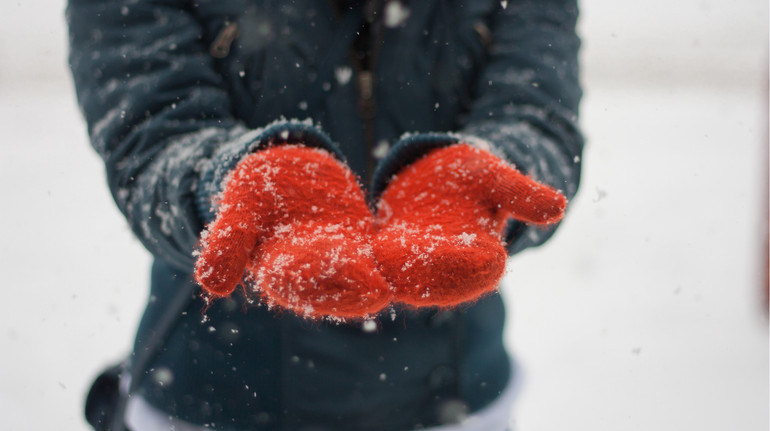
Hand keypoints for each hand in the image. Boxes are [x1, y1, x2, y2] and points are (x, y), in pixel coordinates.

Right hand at [195, 145, 390, 318]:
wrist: (282, 171)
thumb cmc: (254, 190)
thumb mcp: (239, 208)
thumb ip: (227, 243)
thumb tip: (209, 286)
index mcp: (280, 271)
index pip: (299, 283)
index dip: (321, 281)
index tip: (340, 280)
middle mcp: (315, 273)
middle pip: (338, 285)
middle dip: (358, 287)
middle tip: (382, 290)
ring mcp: (342, 259)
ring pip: (365, 272)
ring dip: (383, 276)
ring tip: (401, 277)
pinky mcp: (363, 243)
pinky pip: (383, 252)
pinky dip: (400, 254)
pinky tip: (423, 251)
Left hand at [373, 143, 565, 306]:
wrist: (439, 174)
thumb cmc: (475, 177)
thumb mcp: (497, 179)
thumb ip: (523, 195)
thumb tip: (559, 208)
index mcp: (483, 256)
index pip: (479, 270)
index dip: (468, 266)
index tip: (458, 260)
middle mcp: (448, 269)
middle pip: (436, 278)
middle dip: (419, 274)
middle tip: (401, 264)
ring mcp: (416, 265)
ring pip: (403, 275)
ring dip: (387, 272)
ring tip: (373, 261)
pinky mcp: (387, 254)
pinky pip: (375, 262)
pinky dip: (365, 261)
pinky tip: (348, 255)